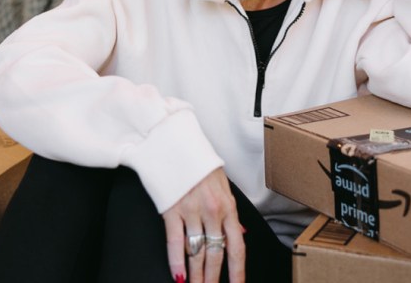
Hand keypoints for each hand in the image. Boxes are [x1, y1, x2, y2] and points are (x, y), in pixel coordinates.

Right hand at [163, 168, 244, 282]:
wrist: (173, 141)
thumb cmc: (197, 161)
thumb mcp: (222, 184)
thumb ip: (229, 211)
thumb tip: (239, 232)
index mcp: (228, 206)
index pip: (237, 246)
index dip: (237, 270)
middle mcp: (212, 211)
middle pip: (215, 254)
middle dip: (213, 278)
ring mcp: (191, 210)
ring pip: (196, 252)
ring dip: (195, 275)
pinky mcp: (171, 209)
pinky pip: (175, 242)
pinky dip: (176, 262)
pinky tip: (178, 276)